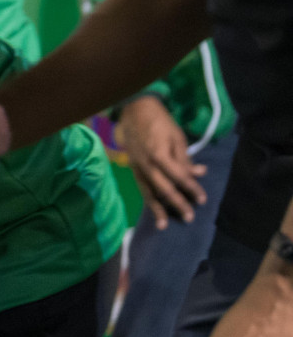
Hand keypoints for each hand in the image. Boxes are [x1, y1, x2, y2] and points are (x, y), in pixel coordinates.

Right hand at [117, 95, 206, 228]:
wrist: (134, 111)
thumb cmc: (160, 122)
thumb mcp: (177, 137)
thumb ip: (185, 158)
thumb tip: (199, 173)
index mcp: (160, 155)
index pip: (179, 177)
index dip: (192, 188)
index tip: (202, 200)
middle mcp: (147, 165)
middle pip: (163, 189)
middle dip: (177, 204)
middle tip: (189, 217)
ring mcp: (137, 168)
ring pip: (148, 192)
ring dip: (157, 209)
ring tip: (163, 225)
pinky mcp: (133, 169)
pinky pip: (141, 188)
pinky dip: (148, 200)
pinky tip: (153, 210)